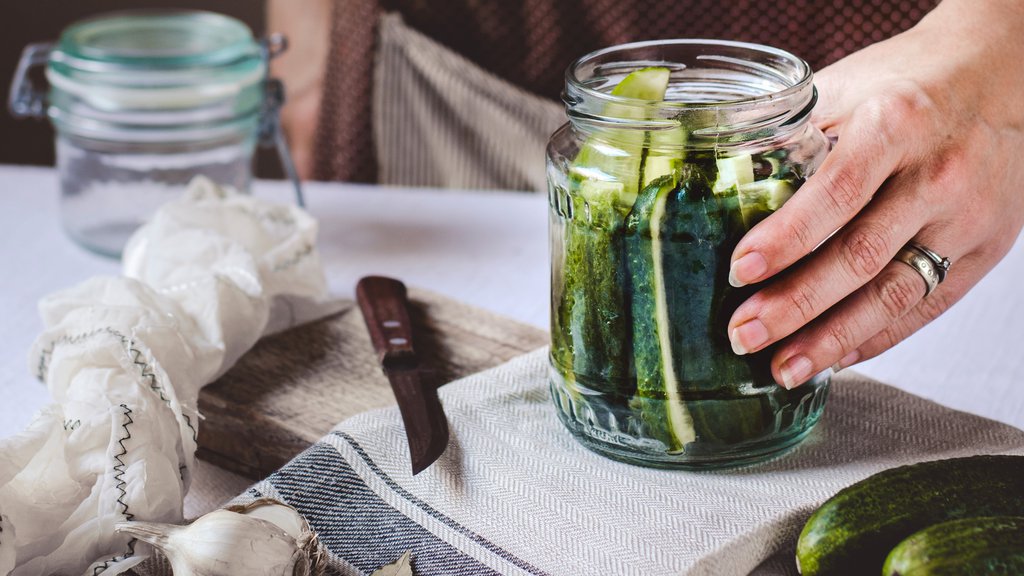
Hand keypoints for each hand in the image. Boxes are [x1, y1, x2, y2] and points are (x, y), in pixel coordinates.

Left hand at [725, 0, 1023, 387]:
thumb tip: (719, 189)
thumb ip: (791, 136)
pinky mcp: (985, 250)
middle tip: (742, 336)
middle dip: (796, 304)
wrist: (1002, 76)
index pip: (836, 192)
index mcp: (895, 125)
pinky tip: (833, 357)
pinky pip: (927, 307)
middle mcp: (938, 175)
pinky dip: (876, 338)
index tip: (738, 271)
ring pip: (894, 294)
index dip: (786, 238)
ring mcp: (968, 218)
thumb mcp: (846, 87)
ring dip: (832, 338)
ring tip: (782, 368)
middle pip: (861, 255)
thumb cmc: (906, 84)